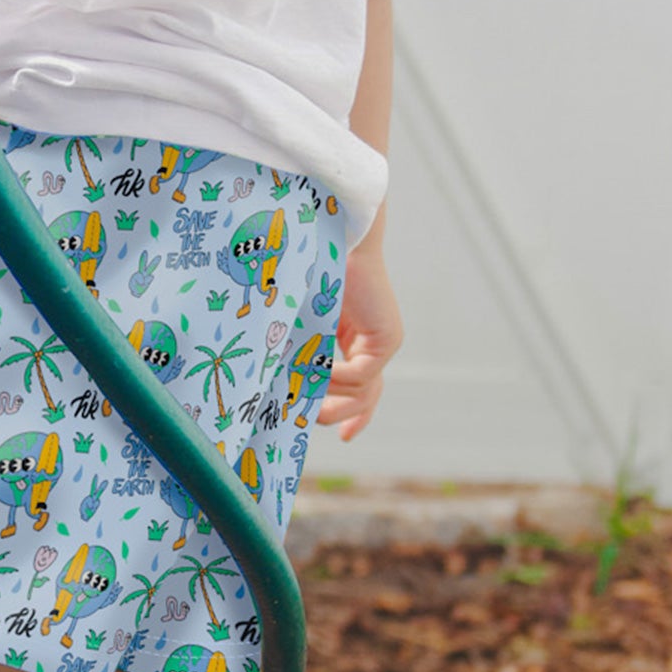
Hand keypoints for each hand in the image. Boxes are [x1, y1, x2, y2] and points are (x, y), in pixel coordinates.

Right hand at [316, 250, 401, 439]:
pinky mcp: (387, 338)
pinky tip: (316, 367)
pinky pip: (362, 375)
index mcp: (354, 337)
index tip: (341, 436)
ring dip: (330, 393)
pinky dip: (336, 376)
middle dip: (342, 414)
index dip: (351, 412)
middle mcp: (375, 342)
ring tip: (303, 389)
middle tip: (319, 422)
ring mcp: (385, 341)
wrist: (330, 236)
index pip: (361, 386)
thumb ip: (303, 351)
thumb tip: (285, 389)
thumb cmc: (307, 270)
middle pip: (366, 396)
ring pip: (363, 390)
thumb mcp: (301, 322)